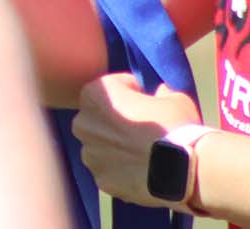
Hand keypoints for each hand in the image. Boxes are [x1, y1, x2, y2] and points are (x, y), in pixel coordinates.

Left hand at [74, 73, 201, 206]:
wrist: (183, 170)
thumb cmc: (175, 126)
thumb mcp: (174, 98)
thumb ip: (161, 92)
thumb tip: (160, 92)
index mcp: (93, 95)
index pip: (113, 87)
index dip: (133, 92)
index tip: (148, 101)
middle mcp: (82, 123)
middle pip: (102, 118)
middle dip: (119, 121)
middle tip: (145, 130)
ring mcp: (89, 154)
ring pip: (103, 147)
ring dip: (118, 148)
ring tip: (145, 154)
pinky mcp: (100, 180)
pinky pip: (111, 172)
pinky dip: (123, 171)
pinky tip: (143, 172)